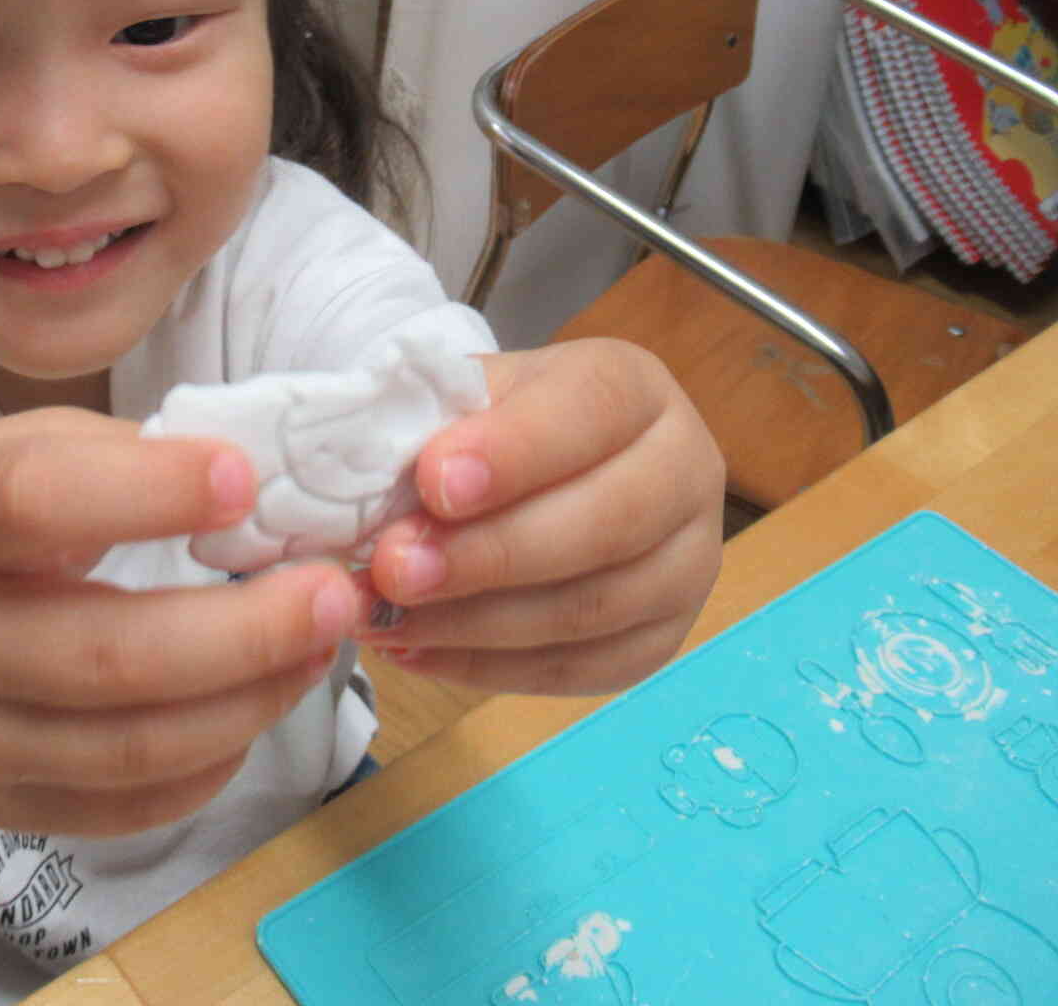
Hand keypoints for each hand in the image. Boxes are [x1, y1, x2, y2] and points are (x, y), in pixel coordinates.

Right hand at [0, 408, 360, 836]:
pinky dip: (210, 764)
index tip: (245, 478)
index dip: (145, 493)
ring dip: (249, 700)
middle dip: (243, 631)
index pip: (30, 505)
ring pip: (129, 745)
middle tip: (333, 593)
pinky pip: (123, 805)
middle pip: (104, 655)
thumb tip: (257, 483)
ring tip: (318, 647)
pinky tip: (257, 708)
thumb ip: (112, 458)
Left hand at [356, 339, 723, 694]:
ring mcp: (686, 564)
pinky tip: (419, 650)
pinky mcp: (660, 639)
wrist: (532, 469)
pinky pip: (579, 669)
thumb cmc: (494, 426)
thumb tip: (371, 482)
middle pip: (605, 523)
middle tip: (393, 569)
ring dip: (476, 622)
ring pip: (591, 608)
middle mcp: (684, 472)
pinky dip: (489, 667)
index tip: (434, 482)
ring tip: (388, 618)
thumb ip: (431, 425)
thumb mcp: (466, 397)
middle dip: (489, 553)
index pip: (592, 411)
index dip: (514, 451)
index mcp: (636, 389)